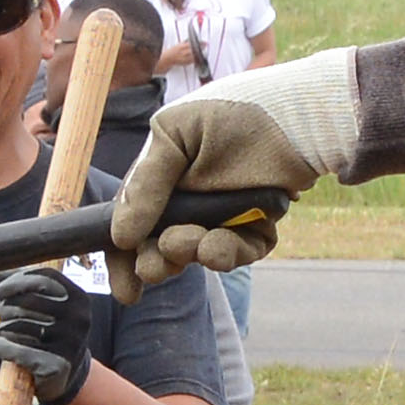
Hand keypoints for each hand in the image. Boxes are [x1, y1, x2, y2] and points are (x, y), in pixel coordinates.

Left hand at [0, 265, 92, 404]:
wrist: (67, 376)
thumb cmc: (51, 333)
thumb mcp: (50, 307)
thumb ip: (29, 286)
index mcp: (79, 298)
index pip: (45, 277)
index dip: (17, 279)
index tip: (1, 288)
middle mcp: (78, 319)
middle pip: (28, 300)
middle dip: (6, 305)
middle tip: (1, 313)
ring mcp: (69, 343)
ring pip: (19, 325)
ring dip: (1, 327)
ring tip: (0, 332)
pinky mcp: (56, 366)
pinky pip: (16, 350)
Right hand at [107, 52, 358, 297]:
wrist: (286, 112)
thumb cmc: (226, 114)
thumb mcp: (172, 135)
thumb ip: (145, 183)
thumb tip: (119, 237)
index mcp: (159, 184)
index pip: (130, 228)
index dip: (123, 262)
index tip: (125, 291)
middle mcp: (188, 205)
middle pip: (162, 251)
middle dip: (158, 262)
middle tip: (160, 261)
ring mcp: (222, 218)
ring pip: (200, 254)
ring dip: (191, 255)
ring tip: (194, 243)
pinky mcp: (256, 226)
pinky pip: (240, 251)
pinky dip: (228, 253)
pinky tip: (219, 245)